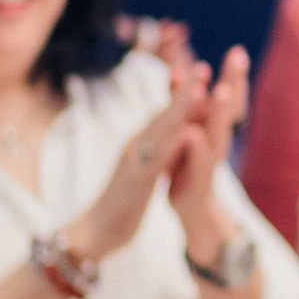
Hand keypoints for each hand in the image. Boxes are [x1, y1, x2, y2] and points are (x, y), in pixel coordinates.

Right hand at [67, 62, 202, 261]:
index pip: (166, 112)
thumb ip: (158, 147)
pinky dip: (168, 147)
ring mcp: (134, 163)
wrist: (95, 232)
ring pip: (158, 131)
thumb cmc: (124, 200)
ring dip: (178, 109)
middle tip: (201, 66)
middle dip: (183, 90)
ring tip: (197, 88)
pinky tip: (183, 135)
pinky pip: (153, 163)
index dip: (184, 91)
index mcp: (144, 142)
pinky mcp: (134, 184)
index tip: (203, 69)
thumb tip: (174, 129)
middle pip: (163, 113)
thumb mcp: (146, 167)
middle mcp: (138, 146)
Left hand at [167, 45, 248, 244]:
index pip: (225, 100)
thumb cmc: (190, 177)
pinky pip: (199, 166)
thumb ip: (193, 114)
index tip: (237, 51)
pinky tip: (193, 133)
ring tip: (223, 90)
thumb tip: (199, 81)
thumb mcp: (190, 142)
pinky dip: (197, 150)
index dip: (231, 76)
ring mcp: (210, 167)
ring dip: (221, 113)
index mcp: (212, 133)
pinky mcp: (198, 187)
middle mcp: (216, 146)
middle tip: (239, 57)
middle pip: (228, 111)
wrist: (195, 219)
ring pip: (217, 136)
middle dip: (234, 83)